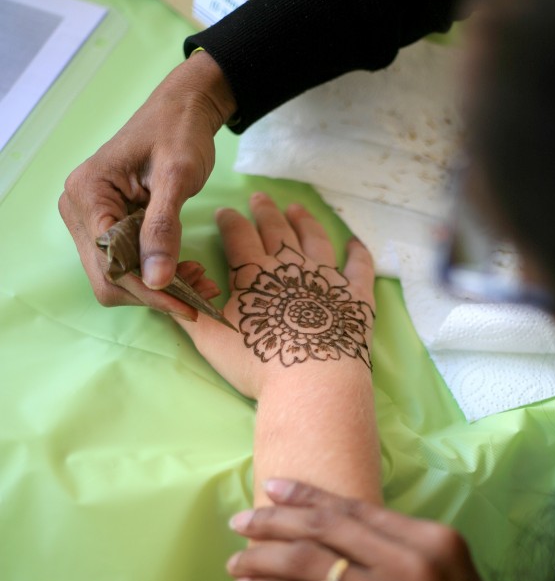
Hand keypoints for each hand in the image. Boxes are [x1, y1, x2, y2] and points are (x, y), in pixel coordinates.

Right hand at [58, 50, 235, 318]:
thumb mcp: (176, 177)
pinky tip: (188, 272)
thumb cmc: (179, 132)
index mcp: (87, 194)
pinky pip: (129, 265)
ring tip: (200, 283)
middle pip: (109, 278)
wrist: (183, 111)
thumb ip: (164, 229)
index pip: (110, 261)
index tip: (187, 305)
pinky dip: (158, 276)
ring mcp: (91, 220)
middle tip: (199, 299)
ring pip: (119, 279)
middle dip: (154, 293)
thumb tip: (156, 281)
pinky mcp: (109, 226)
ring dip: (158, 289)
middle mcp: (79, 210)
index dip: (147, 289)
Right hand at [175, 194, 375, 400]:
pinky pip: (359, 266)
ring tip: (297, 210)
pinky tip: (355, 243)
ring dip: (305, 221)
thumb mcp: (210, 340)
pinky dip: (358, 253)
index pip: (238, 235)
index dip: (230, 221)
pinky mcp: (356, 295)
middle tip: (259, 198)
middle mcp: (291, 265)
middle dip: (265, 211)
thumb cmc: (258, 363)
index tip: (225, 212)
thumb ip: (189, 312)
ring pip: (315, 238)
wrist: (312, 382)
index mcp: (254, 272)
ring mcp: (327, 277)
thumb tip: (168, 291)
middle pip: (276, 229)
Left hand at [226, 479, 530, 580]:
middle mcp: (414, 564)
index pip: (358, 509)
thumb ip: (413, 554)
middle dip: (275, 520)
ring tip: (236, 560)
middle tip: (242, 521)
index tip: (276, 489)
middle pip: (327, 529)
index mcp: (437, 541)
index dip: (309, 496)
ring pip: (308, 563)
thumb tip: (356, 536)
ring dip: (262, 558)